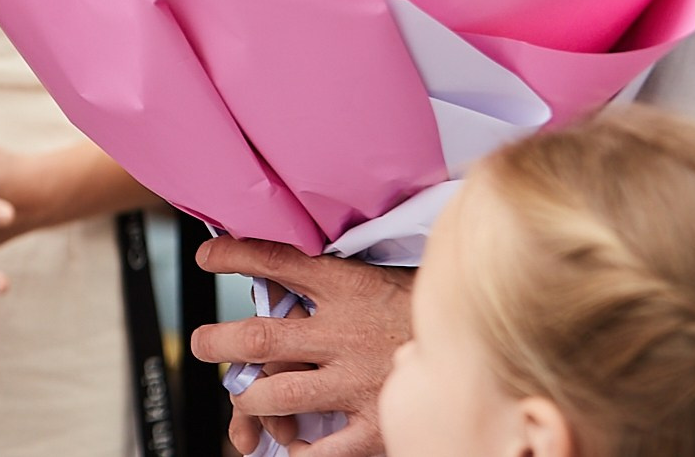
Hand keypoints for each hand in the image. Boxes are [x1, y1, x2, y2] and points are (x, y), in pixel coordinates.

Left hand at [191, 237, 412, 456]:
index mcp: (347, 287)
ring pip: (275, 395)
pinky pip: (320, 449)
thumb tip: (287, 262)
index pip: (277, 260)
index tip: (207, 256)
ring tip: (242, 398)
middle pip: (258, 337)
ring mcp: (358, 383)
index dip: (234, 256)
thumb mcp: (385, 277)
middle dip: (218, 341)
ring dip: (247, 399)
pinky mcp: (376, 427)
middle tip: (202, 343)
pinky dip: (298, 450)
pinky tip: (292, 443)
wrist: (492, 350)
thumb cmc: (431, 313)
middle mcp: (345, 334)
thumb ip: (337, 277)